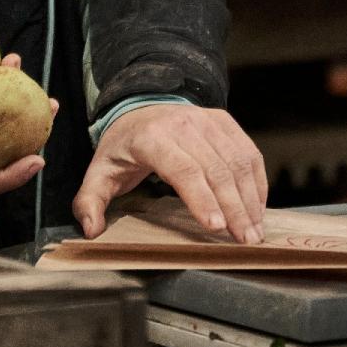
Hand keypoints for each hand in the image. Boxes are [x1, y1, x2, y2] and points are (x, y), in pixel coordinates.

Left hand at [72, 102, 267, 243]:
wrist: (140, 105)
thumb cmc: (123, 146)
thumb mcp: (99, 171)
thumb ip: (90, 201)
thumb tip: (91, 230)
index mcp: (151, 138)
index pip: (183, 170)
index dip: (201, 199)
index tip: (216, 227)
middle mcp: (182, 124)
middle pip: (216, 170)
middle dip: (234, 208)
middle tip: (245, 240)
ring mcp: (206, 120)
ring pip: (237, 162)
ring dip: (250, 199)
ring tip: (255, 232)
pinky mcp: (223, 121)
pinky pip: (247, 152)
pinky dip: (256, 182)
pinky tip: (257, 208)